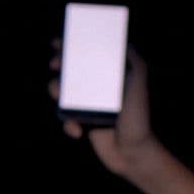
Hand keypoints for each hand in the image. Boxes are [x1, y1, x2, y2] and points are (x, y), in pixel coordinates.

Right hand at [51, 42, 158, 177]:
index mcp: (112, 74)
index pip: (91, 54)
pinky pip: (64, 116)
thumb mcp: (137, 84)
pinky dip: (67, 123)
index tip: (60, 43)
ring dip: (58, 92)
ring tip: (61, 99)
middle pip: (72, 69)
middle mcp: (99, 86)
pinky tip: (77, 131)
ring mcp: (88, 102)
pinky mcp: (81, 119)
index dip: (73, 46)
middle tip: (55, 65)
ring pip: (63, 90)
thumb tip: (120, 42)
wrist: (132, 152)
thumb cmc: (138, 117)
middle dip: (60, 65)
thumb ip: (131, 62)